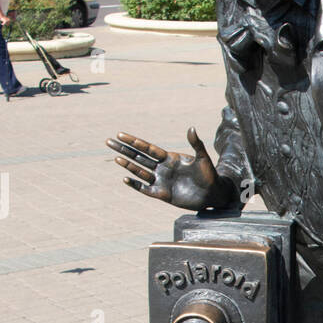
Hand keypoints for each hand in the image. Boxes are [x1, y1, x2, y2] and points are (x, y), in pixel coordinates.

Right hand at [106, 127, 226, 209]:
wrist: (213, 194)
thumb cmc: (210, 175)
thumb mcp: (202, 158)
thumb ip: (196, 144)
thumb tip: (191, 128)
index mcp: (170, 158)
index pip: (147, 148)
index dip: (134, 142)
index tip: (120, 134)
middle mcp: (162, 168)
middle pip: (139, 157)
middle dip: (124, 150)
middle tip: (108, 141)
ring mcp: (161, 181)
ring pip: (140, 171)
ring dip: (128, 165)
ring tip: (115, 158)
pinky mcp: (163, 195)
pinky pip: (145, 189)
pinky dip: (135, 184)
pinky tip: (125, 178)